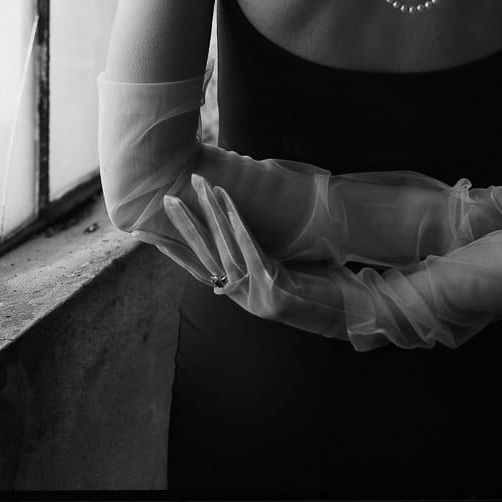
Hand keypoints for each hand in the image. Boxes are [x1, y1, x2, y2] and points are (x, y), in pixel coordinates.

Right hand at [164, 176, 363, 340]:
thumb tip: (240, 232)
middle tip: (164, 198)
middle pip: (206, 255)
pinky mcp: (273, 288)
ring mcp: (257, 295)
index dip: (174, 249)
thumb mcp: (284, 274)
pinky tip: (226, 202)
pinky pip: (250, 248)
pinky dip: (236, 223)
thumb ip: (260, 260)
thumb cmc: (321, 290)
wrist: (354, 317)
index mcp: (241, 294)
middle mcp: (244, 297)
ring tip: (198, 185)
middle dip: (184, 224)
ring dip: (210, 212)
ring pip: (225, 246)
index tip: (147, 232)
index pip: (199, 269)